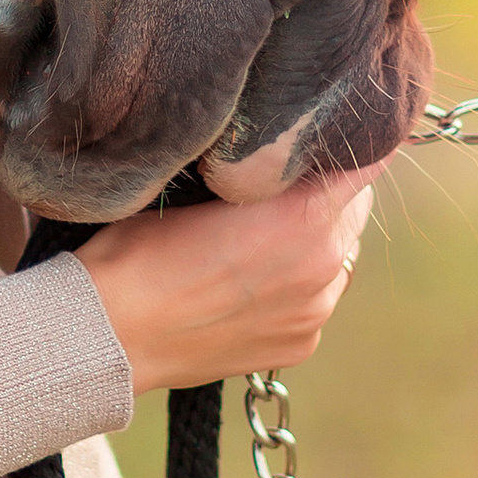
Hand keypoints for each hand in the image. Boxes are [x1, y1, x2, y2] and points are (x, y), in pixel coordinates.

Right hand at [75, 168, 380, 395]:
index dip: (347, 143)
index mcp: (304, 217)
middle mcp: (325, 267)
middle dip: (326, 192)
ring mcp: (316, 312)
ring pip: (338, 255)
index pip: (365, 162)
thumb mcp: (202, 183)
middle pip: (354, 208)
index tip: (334, 133)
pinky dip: (298, 284)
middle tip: (279, 186)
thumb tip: (293, 147)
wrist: (112, 334)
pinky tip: (251, 283)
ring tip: (260, 239)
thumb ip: (265, 167)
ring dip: (316, 240)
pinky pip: (317, 297)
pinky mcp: (302, 344)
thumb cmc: (141, 249)